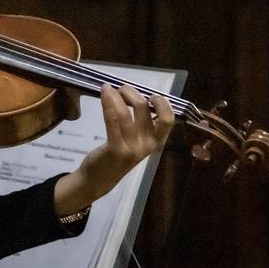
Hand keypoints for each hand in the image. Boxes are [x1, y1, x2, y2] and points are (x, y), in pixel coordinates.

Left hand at [54, 83, 174, 214]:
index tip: (150, 95)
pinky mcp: (116, 149)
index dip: (162, 103)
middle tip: (122, 88)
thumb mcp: (135, 141)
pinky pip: (113, 120)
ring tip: (108, 88)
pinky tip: (104, 93)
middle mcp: (148, 145)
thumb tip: (137, 95)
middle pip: (145, 109)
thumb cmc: (118, 155)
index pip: (169, 119)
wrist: (99, 179)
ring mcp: (132, 148)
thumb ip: (141, 123)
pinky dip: (108, 103)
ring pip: (126, 113)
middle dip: (132, 93)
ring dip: (117, 95)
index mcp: (156, 142)